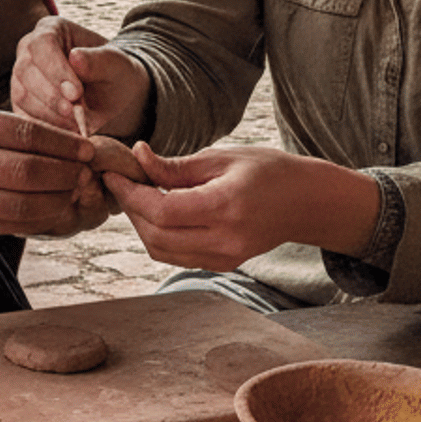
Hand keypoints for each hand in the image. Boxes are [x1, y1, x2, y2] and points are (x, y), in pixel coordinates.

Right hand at [0, 103, 99, 239]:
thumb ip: (5, 129)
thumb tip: (61, 144)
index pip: (26, 134)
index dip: (63, 144)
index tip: (87, 147)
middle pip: (28, 171)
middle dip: (66, 173)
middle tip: (86, 171)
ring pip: (23, 204)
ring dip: (57, 200)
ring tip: (73, 192)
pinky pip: (9, 224)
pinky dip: (37, 219)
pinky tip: (52, 210)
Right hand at [11, 16, 150, 141]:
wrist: (113, 96)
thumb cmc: (115, 74)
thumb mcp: (117, 65)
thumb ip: (99, 60)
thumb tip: (75, 57)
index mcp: (51, 29)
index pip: (42, 44)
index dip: (56, 69)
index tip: (76, 93)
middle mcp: (29, 50)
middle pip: (25, 70)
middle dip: (51, 95)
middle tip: (74, 113)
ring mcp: (21, 77)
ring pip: (21, 94)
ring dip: (47, 114)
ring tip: (74, 126)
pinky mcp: (21, 103)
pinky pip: (22, 116)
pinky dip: (43, 127)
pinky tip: (64, 135)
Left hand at [106, 143, 380, 270]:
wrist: (307, 203)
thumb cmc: (269, 171)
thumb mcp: (223, 158)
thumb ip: (177, 166)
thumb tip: (138, 158)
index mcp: (226, 208)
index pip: (162, 211)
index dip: (131, 194)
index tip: (114, 174)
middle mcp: (225, 240)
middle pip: (156, 236)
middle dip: (131, 209)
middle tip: (122, 182)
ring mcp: (225, 257)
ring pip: (161, 251)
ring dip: (141, 225)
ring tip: (137, 195)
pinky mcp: (223, 263)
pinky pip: (177, 255)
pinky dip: (158, 236)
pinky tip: (157, 211)